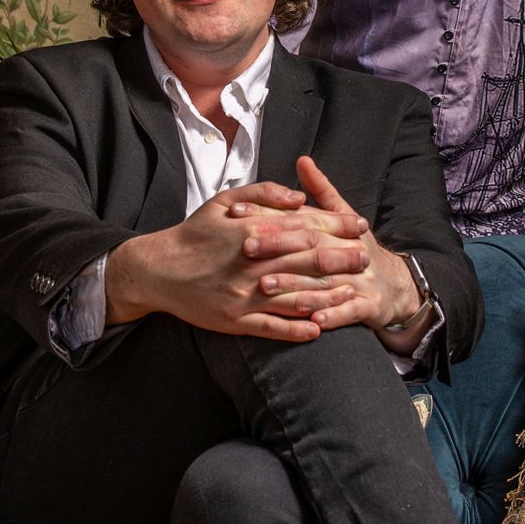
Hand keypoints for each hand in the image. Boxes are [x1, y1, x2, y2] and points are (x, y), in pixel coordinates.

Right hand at [107, 181, 343, 341]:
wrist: (157, 270)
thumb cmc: (193, 233)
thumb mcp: (224, 200)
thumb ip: (263, 194)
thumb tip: (299, 198)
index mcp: (252, 231)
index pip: (304, 227)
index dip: (336, 227)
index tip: (360, 226)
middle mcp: (252, 263)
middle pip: (307, 260)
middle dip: (341, 258)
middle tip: (367, 258)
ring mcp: (244, 294)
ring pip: (295, 296)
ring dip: (326, 295)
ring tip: (352, 293)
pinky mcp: (235, 320)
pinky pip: (271, 327)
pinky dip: (296, 329)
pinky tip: (318, 329)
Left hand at [243, 157, 423, 342]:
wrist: (395, 287)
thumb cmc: (358, 251)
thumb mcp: (343, 218)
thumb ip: (321, 190)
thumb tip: (303, 160)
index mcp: (339, 230)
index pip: (301, 218)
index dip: (268, 214)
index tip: (237, 212)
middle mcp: (349, 253)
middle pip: (312, 248)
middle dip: (278, 248)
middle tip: (246, 249)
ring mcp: (361, 281)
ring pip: (325, 282)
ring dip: (295, 285)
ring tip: (265, 286)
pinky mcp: (370, 307)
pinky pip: (349, 313)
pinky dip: (332, 315)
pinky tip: (312, 319)